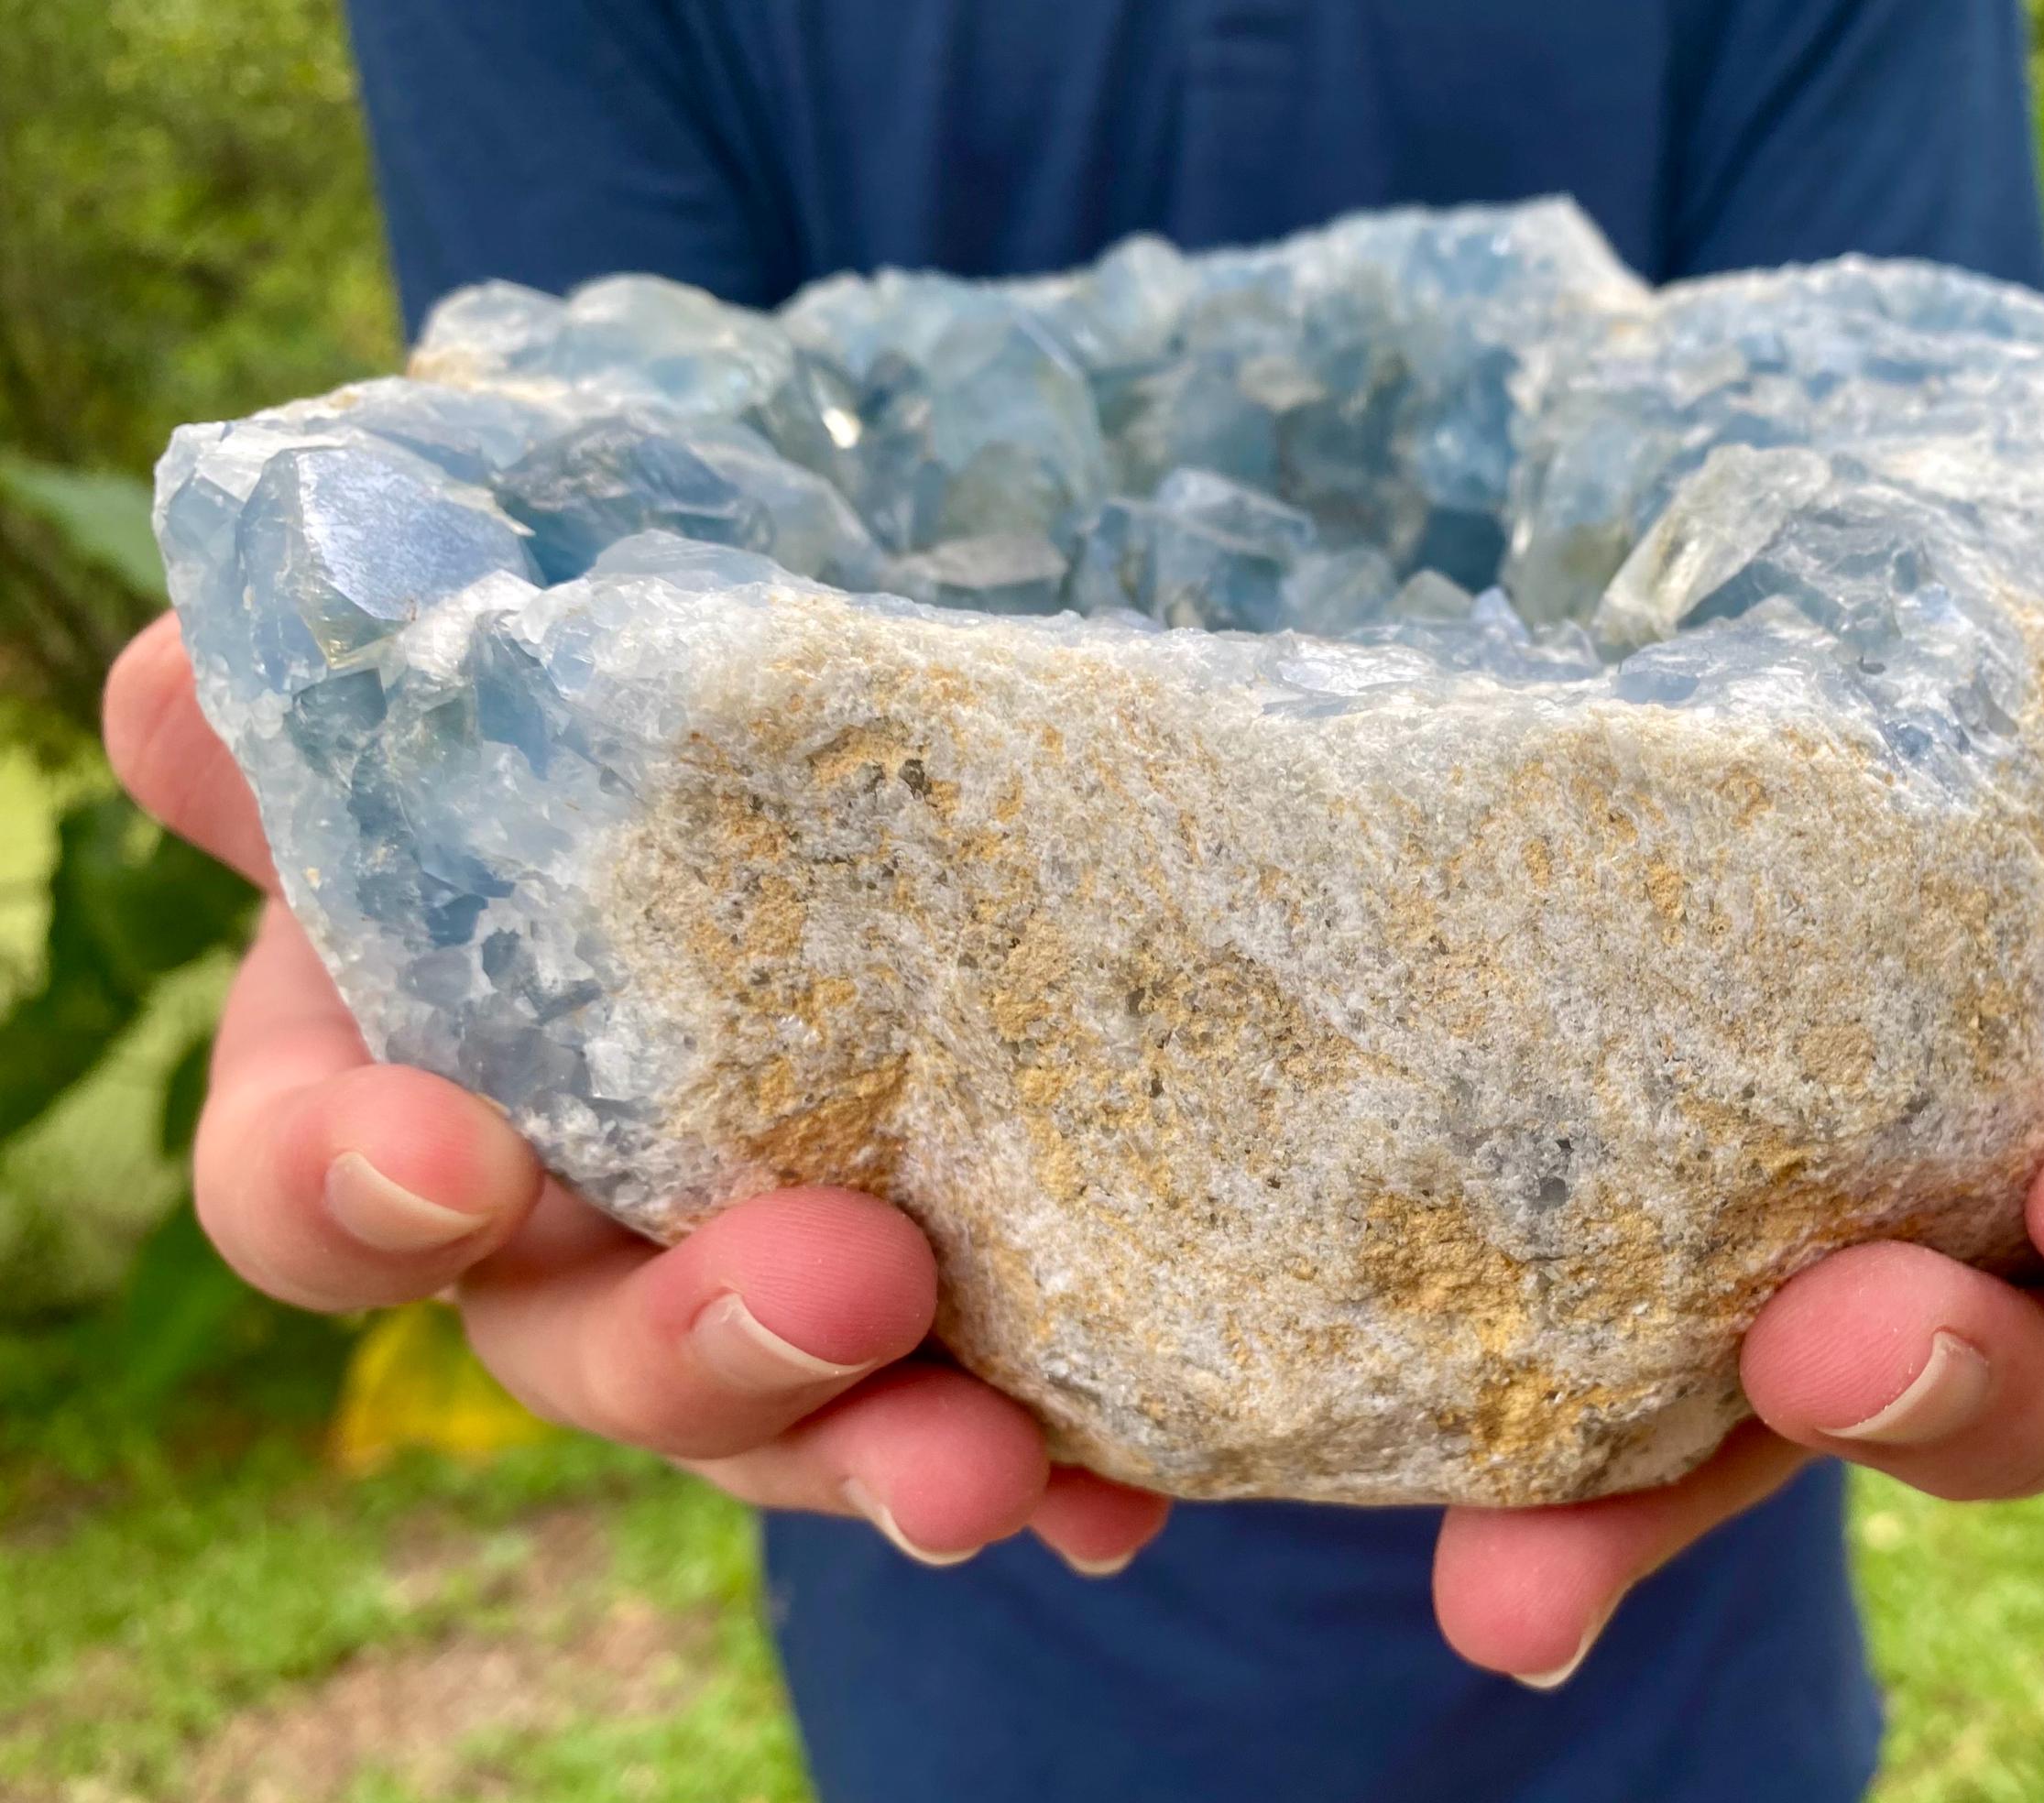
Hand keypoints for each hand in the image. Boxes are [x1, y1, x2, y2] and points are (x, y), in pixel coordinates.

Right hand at [105, 622, 1170, 1574]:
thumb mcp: (544, 614)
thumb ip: (374, 672)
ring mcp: (760, 1269)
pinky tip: (1118, 1489)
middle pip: (572, 1342)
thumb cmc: (688, 660)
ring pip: (780, 1416)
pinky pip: (984, 1412)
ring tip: (989, 1464)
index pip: (313, 1177)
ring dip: (873, 1454)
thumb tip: (182, 686)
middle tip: (845, 1283)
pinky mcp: (948, 1303)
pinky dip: (1055, 1460)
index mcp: (424, 1044)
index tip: (457, 1160)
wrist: (934, 674)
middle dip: (688, 1342)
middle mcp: (575, 1202)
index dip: (349, 1192)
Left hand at [1431, 480, 2043, 1686]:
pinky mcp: (1695, 1271)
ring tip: (1515, 1575)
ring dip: (1675, 1505)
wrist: (1884, 687)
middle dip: (1963, 1392)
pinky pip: (1630, 1400)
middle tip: (1824, 1354)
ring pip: (1806, 1431)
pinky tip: (1459, 1559)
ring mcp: (1874, 1259)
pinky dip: (1546, 1486)